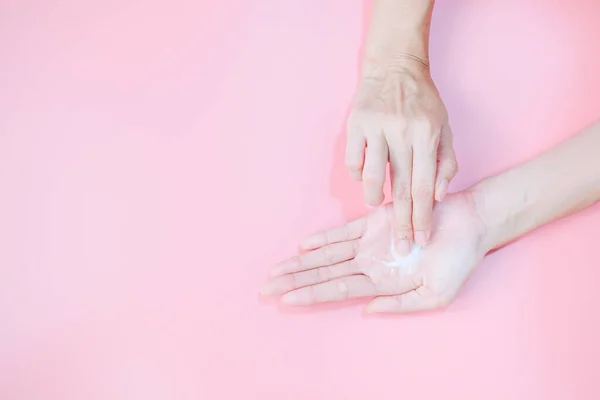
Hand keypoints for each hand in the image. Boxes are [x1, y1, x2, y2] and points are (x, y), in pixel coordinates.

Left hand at [261, 192, 485, 313]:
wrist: (471, 224)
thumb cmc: (459, 262)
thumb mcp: (436, 295)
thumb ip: (400, 304)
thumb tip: (366, 310)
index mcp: (381, 284)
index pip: (335, 291)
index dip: (309, 294)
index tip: (283, 300)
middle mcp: (369, 265)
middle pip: (322, 275)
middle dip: (293, 282)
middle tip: (264, 289)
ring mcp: (370, 243)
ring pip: (327, 255)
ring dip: (300, 262)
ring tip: (275, 271)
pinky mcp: (375, 222)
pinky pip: (344, 232)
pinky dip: (324, 238)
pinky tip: (303, 245)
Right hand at [345, 61, 457, 253]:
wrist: (395, 67)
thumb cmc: (423, 103)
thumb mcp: (444, 128)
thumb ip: (446, 163)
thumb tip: (437, 196)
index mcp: (427, 134)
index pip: (424, 187)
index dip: (422, 217)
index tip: (420, 240)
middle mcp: (401, 132)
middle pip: (401, 188)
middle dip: (401, 222)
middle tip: (401, 247)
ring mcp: (375, 128)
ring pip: (372, 177)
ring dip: (375, 198)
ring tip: (378, 207)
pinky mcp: (354, 124)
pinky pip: (353, 161)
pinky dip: (359, 174)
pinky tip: (367, 176)